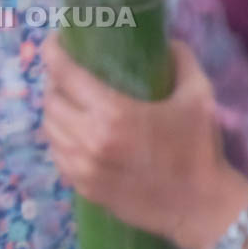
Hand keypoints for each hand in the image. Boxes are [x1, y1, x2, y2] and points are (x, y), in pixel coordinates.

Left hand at [42, 36, 247, 248]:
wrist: (199, 206)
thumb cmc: (198, 149)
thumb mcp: (198, 97)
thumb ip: (180, 62)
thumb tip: (167, 42)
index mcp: (113, 113)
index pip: (66, 75)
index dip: (53, 53)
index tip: (52, 43)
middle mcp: (88, 139)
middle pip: (50, 102)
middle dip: (54, 84)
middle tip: (65, 77)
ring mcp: (81, 167)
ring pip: (49, 130)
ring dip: (54, 113)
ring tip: (67, 104)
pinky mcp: (81, 187)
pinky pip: (56, 156)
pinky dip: (59, 140)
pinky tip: (72, 134)